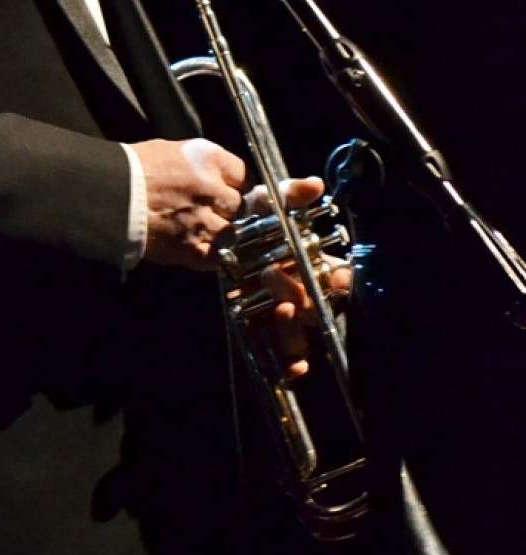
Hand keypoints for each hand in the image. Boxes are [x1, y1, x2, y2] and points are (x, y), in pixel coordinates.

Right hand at [131, 136, 245, 270]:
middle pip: (240, 205)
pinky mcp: (191, 249)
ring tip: (201, 230)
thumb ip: (200, 163)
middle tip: (211, 210)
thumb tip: (216, 175)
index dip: (237, 184)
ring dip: (220, 233)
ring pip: (231, 233)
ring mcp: (204, 222)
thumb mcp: (171, 150)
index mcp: (208, 160)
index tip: (231, 189)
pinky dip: (209, 255)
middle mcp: (212, 190)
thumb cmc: (132, 169)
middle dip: (228, 209)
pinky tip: (195, 247)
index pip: (244, 174)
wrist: (108, 196)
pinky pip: (215, 257)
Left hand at [244, 175, 351, 377]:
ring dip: (295, 329)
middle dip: (301, 295)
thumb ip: (289, 193)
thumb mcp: (266, 201)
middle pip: (316, 305)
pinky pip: (282, 351)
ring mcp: (284, 310)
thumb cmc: (249, 218)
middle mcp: (302, 290)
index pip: (337, 278)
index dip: (340, 281)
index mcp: (311, 262)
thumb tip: (314, 185)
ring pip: (300, 330)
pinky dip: (290, 364)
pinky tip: (291, 370)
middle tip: (271, 274)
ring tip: (278, 312)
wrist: (215, 236)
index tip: (337, 278)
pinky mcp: (262, 325)